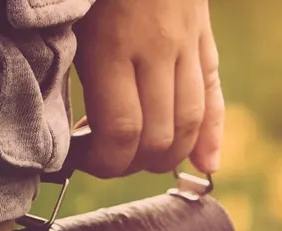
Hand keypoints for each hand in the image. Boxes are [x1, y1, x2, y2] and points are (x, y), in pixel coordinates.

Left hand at [69, 0, 223, 177]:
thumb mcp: (68, 15)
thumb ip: (68, 63)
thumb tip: (72, 121)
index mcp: (113, 45)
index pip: (122, 130)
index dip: (105, 161)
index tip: (83, 160)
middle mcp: (157, 49)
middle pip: (160, 136)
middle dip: (133, 163)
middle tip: (108, 160)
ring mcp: (187, 43)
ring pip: (191, 122)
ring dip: (169, 156)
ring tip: (143, 161)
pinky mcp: (204, 36)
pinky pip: (213, 93)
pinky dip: (212, 134)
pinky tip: (205, 164)